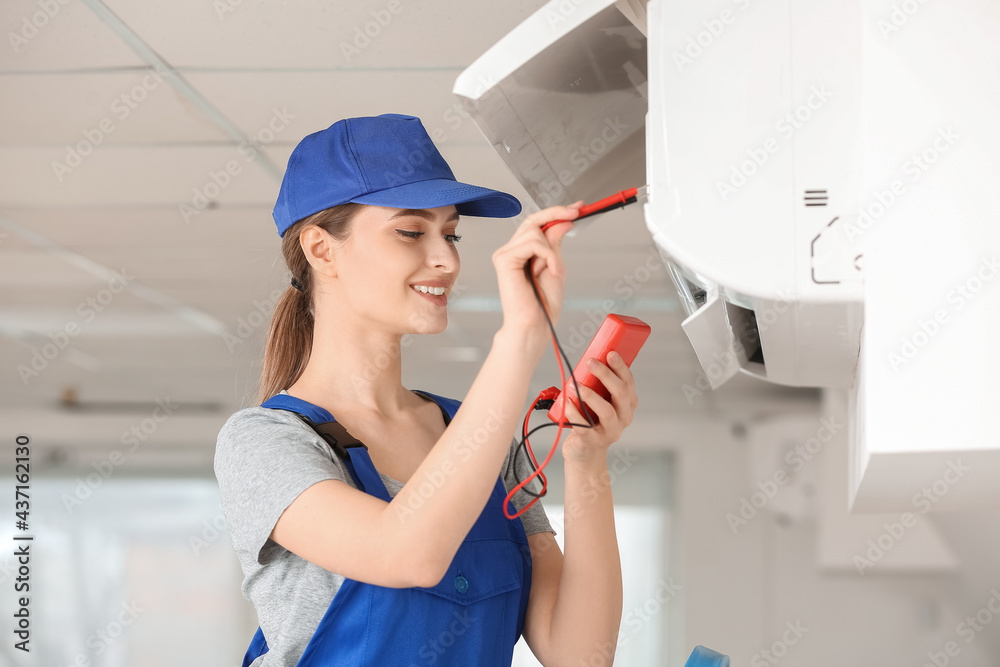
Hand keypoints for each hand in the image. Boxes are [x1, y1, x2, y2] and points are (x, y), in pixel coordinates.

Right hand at [491, 201, 584, 337]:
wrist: (535, 324)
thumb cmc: (543, 304)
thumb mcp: (556, 266)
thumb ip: (555, 244)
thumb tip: (561, 222)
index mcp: (522, 252)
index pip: (536, 224)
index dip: (556, 212)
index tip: (577, 208)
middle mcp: (511, 250)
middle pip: (532, 220)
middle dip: (556, 213)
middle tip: (576, 213)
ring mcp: (505, 254)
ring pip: (535, 231)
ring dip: (553, 251)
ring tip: (555, 271)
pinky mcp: (504, 260)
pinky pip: (533, 244)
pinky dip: (548, 256)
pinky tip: (550, 272)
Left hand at [559, 351, 638, 468]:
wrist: (584, 451)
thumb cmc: (591, 420)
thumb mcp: (598, 400)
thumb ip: (597, 385)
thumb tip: (588, 362)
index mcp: (628, 404)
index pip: (628, 382)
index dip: (620, 367)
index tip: (610, 353)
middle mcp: (624, 417)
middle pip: (621, 393)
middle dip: (606, 374)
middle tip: (591, 362)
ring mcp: (611, 431)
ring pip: (606, 411)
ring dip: (590, 395)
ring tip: (575, 385)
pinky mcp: (594, 441)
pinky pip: (585, 427)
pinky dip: (574, 413)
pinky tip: (566, 404)